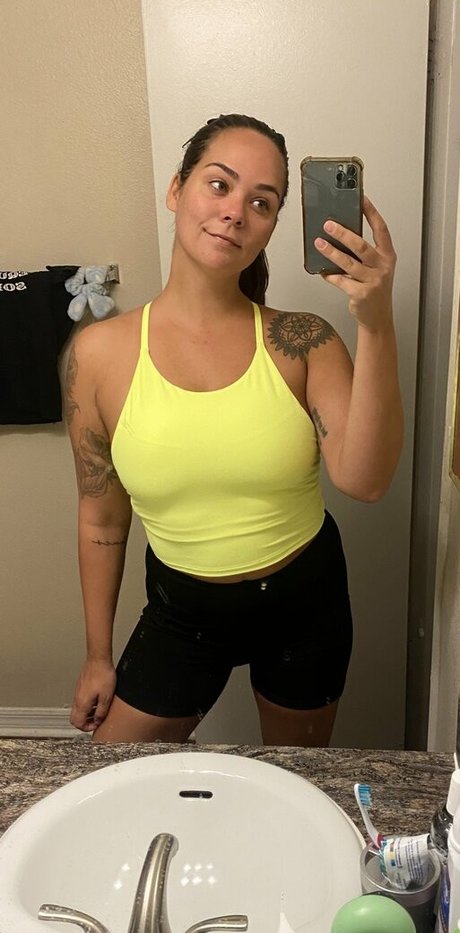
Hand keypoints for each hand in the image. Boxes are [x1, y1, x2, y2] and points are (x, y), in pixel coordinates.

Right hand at [70, 658, 115, 731]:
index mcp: (82, 703)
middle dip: (85, 722)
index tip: (96, 725)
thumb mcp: (106, 697)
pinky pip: (80, 701)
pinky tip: (97, 700)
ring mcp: (78, 692)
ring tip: (98, 710)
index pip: (77, 723)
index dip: (87, 727)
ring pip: (77, 709)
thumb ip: (101, 711)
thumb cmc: (103, 675)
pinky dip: (87, 705)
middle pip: (74, 717)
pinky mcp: (80, 687)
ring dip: (87, 713)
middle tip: (95, 720)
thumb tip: (98, 720)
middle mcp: (77, 698)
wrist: (98, 660)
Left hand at [314, 196, 396, 331]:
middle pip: (361, 245)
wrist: (377, 316)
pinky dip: (330, 275)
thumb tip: (340, 234)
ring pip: (348, 262)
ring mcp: (373, 281)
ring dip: (331, 252)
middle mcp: (382, 267)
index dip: (371, 213)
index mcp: (388, 256)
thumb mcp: (376, 268)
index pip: (381, 229)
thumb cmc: (374, 289)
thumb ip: (364, 253)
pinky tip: (323, 270)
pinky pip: (340, 280)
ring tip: (319, 243)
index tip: (361, 199)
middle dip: (343, 233)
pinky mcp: (361, 294)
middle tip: (328, 224)